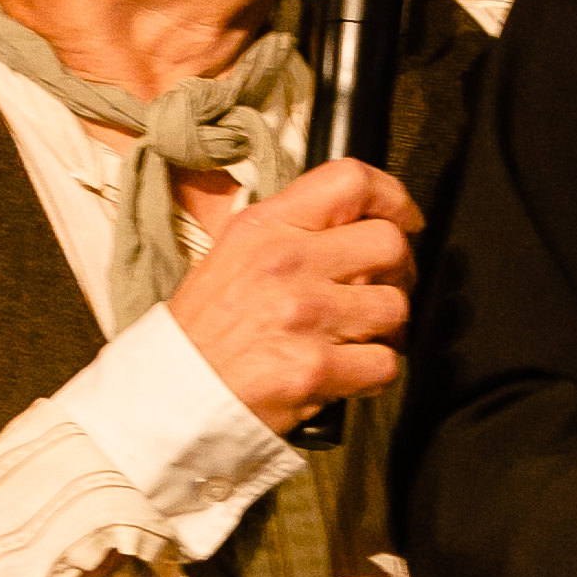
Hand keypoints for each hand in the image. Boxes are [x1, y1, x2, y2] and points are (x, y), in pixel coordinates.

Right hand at [166, 160, 419, 434]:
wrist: (172, 394)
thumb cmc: (204, 329)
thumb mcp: (232, 253)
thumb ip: (289, 230)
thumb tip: (353, 223)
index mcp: (265, 227)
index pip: (350, 181)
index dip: (393, 197)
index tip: (404, 219)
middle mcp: (286, 263)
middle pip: (389, 244)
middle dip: (398, 271)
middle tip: (382, 289)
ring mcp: (304, 316)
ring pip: (395, 307)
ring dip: (386, 328)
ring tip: (357, 336)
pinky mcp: (315, 368)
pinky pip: (384, 363)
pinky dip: (375, 372)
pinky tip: (349, 372)